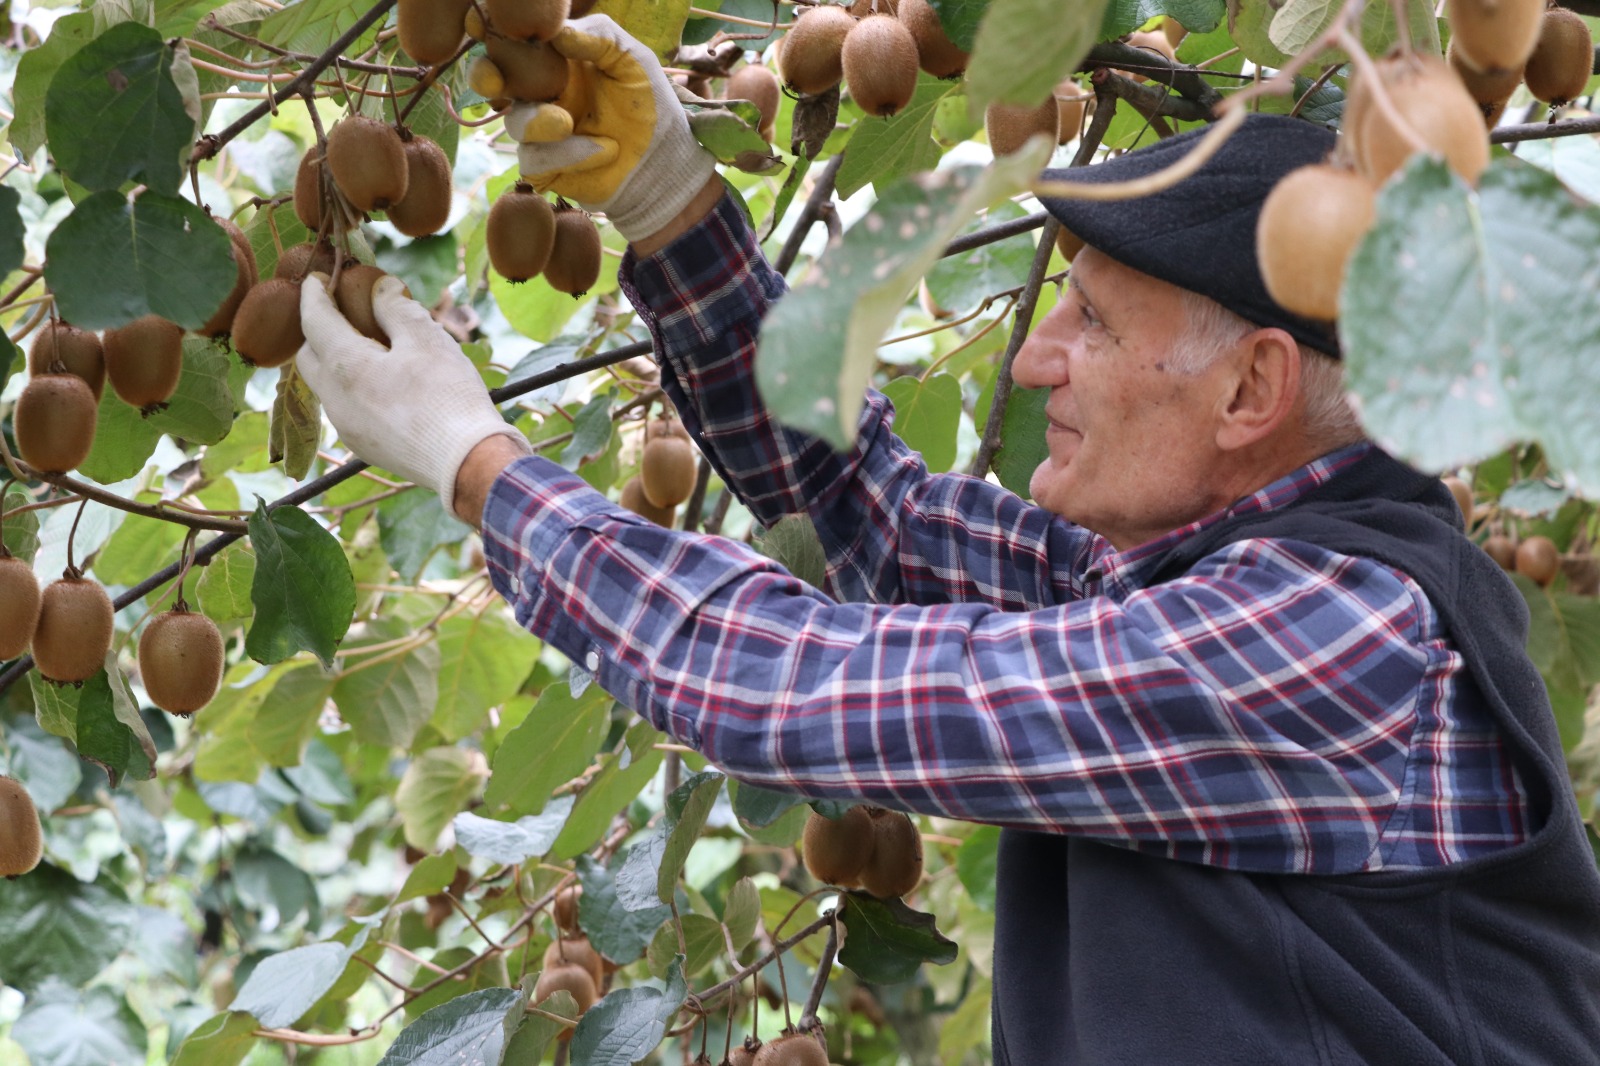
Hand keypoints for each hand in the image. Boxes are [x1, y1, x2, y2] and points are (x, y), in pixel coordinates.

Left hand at [296, 273, 529, 515]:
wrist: (468, 463)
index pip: (314, 320)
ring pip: (327, 385)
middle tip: (343, 311)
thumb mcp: (428, 340)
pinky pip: (346, 408)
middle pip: (308, 356)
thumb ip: (396, 308)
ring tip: (371, 347)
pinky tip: (386, 383)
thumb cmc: (449, 397)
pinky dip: (354, 387)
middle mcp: (335, 400)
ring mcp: (347, 428)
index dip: (314, 293)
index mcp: (345, 366)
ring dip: (338, 361)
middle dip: (318, 330)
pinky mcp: (364, 446)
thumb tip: (381, 287)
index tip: (319, 276)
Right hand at [503, 14, 715, 242]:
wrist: (664, 164)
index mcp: (556, 59)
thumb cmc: (651, 106)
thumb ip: (599, 36)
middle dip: (484, 77)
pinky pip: (535, 158)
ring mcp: (539, 131)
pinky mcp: (545, 167)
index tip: (484, 26)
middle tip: (493, 81)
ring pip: (515, 122)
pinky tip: (606, 151)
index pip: (515, 40)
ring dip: (542, 123)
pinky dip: (571, 154)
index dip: (494, 31)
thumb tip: (557, 33)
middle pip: (492, 79)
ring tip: (570, 124)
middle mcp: (540, 92)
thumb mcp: (632, 61)